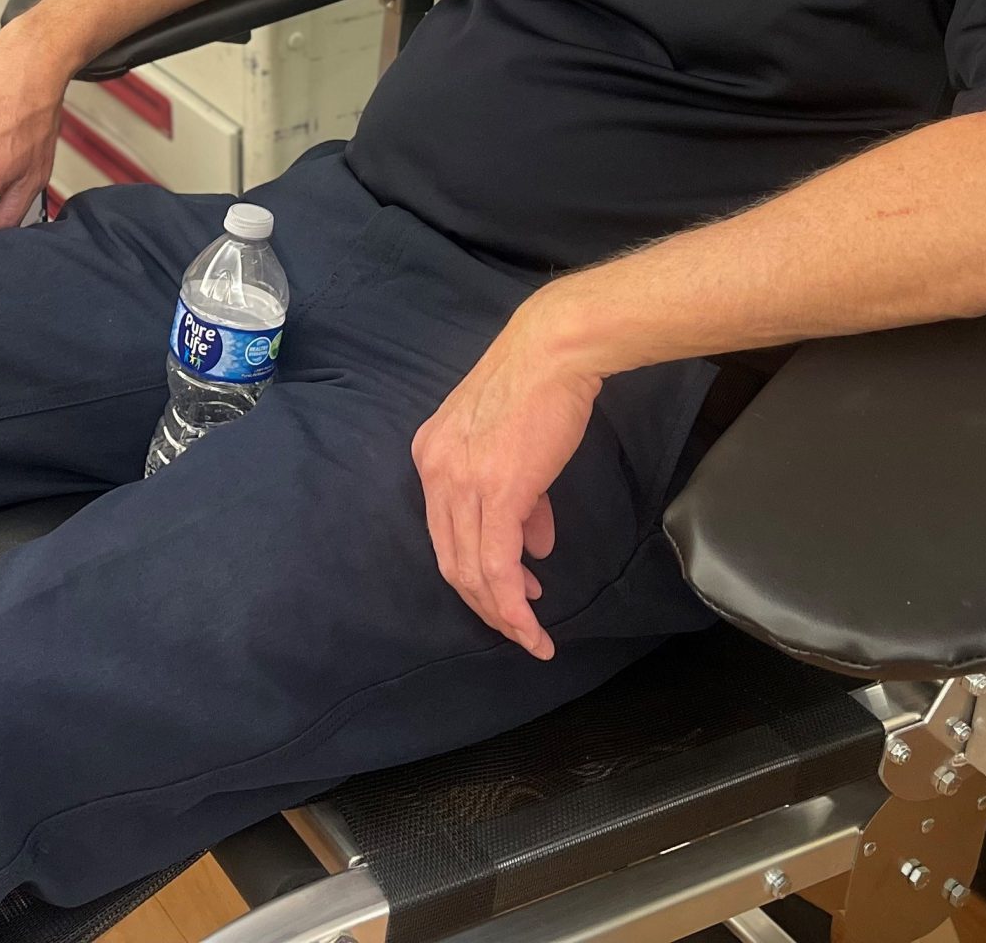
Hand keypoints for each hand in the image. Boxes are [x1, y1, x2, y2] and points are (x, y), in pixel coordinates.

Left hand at [410, 295, 602, 658]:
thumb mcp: (513, 446)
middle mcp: (435, 472)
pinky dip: (514, 603)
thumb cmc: (540, 389)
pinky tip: (532, 623)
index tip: (509, 593)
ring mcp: (461, 482)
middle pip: (451, 560)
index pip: (444, 533)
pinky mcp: (496, 491)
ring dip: (502, 612)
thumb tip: (533, 546)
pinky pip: (498, 565)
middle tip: (517, 626)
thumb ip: (519, 498)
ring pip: (472, 571)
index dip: (474, 573)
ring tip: (530, 634)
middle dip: (485, 603)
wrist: (554, 352)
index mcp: (431, 456)